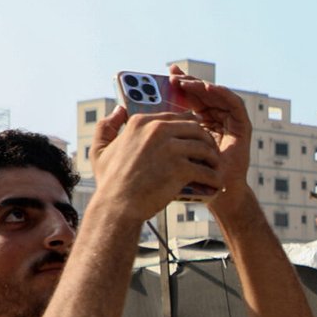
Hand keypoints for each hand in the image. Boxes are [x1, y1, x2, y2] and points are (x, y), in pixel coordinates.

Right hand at [86, 103, 221, 222]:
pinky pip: (206, 169)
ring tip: (214, 168)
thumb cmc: (110, 182)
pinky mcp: (180, 168)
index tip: (194, 139)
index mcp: (141, 122)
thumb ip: (106, 126)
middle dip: (206, 141)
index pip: (176, 117)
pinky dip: (214, 178)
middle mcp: (156, 129)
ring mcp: (170, 148)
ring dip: (213, 158)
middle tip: (210, 154)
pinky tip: (215, 184)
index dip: (189, 128)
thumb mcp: (100, 150)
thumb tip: (118, 109)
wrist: (117, 207)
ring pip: (205, 146)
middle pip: (195, 128)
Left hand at [172, 74, 253, 200]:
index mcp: (200, 123)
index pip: (190, 99)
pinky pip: (234, 104)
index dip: (181, 86)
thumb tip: (136, 111)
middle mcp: (216, 120)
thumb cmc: (193, 174)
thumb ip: (161, 130)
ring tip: (187, 82)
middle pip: (203, 94)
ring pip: (217, 96)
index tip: (167, 75)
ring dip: (202, 86)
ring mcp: (230, 123)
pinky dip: (222, 94)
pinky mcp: (242, 127)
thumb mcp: (173, 148)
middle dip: (189, 82)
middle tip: (173, 76)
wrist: (215, 194)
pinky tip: (208, 88)